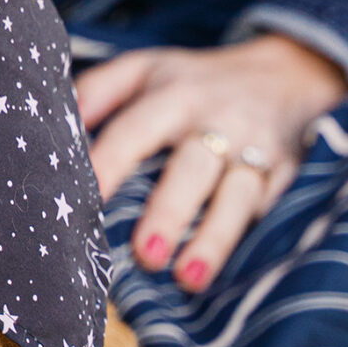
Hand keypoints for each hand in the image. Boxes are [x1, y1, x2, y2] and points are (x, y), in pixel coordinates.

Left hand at [76, 35, 347, 293]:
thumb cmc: (196, 81)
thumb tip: (59, 121)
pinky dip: (250, 241)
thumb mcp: (149, 67)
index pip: (136, 128)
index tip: (84, 197)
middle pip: (193, 166)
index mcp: (175, 94)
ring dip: (214, 238)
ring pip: (237, 195)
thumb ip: (101, 88)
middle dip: (170, 210)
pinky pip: (269, 209)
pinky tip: (231, 275)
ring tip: (189, 279)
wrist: (287, 73)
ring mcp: (257, 149)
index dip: (110, 162)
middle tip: (145, 256)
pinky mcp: (288, 174)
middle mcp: (218, 120)